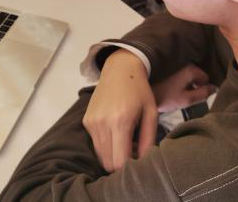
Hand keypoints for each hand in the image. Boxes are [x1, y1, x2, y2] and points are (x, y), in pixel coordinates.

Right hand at [82, 50, 157, 172]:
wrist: (120, 69)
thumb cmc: (139, 91)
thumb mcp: (151, 113)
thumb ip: (148, 140)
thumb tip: (143, 162)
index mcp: (120, 121)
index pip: (119, 162)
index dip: (130, 167)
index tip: (139, 161)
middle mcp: (102, 123)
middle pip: (108, 163)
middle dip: (121, 164)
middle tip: (133, 153)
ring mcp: (91, 122)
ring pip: (100, 155)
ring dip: (113, 156)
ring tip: (126, 143)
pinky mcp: (86, 121)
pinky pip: (95, 144)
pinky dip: (106, 146)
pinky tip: (116, 134)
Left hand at [152, 64, 216, 112]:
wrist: (139, 92)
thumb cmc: (161, 96)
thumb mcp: (186, 100)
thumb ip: (202, 94)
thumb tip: (213, 89)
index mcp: (190, 69)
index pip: (205, 77)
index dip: (203, 88)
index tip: (196, 96)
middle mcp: (182, 62)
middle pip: (195, 75)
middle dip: (193, 85)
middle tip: (184, 96)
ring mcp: (172, 62)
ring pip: (185, 74)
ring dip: (183, 83)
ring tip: (174, 93)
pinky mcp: (163, 65)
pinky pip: (175, 72)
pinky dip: (174, 79)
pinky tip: (167, 88)